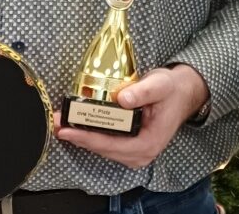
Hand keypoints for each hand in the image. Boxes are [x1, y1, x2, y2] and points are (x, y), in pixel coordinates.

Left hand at [54, 65, 207, 169]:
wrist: (181, 93)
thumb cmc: (171, 90)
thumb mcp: (159, 85)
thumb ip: (142, 92)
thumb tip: (122, 98)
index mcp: (149, 143)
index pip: (112, 144)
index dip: (87, 138)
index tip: (67, 130)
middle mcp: (141, 153)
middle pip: (103, 148)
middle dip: (78, 136)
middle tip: (56, 123)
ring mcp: (134, 151)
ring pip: (102, 148)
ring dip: (81, 135)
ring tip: (61, 123)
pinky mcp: (128, 145)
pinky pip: (105, 143)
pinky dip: (90, 134)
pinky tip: (76, 124)